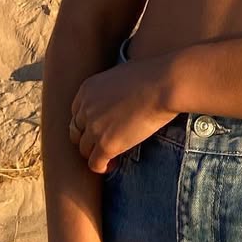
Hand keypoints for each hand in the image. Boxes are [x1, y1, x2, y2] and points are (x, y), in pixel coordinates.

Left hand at [68, 54, 178, 174]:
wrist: (164, 85)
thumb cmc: (151, 75)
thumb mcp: (121, 74)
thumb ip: (109, 89)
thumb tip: (117, 98)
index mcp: (87, 89)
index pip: (76, 113)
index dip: (87, 123)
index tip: (100, 128)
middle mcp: (86, 108)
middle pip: (77, 132)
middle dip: (88, 139)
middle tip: (103, 143)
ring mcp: (94, 127)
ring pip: (84, 150)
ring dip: (96, 153)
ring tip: (111, 155)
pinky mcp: (106, 144)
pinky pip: (95, 164)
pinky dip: (103, 167)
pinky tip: (114, 163)